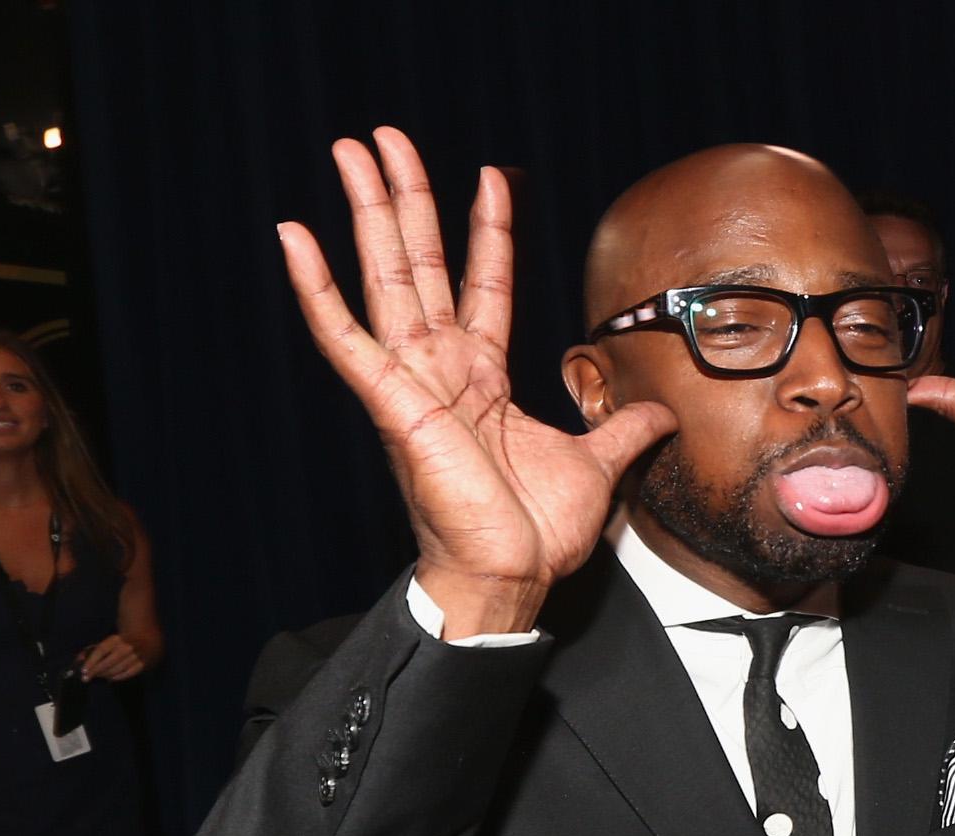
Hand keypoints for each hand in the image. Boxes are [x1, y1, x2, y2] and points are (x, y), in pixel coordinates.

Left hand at [76, 633, 147, 680]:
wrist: (146, 640)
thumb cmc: (121, 642)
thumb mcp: (108, 642)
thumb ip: (93, 650)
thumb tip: (79, 660)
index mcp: (117, 639)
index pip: (101, 650)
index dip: (91, 661)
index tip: (83, 670)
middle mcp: (127, 647)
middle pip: (108, 662)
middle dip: (96, 671)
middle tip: (86, 678)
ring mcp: (136, 656)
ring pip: (117, 669)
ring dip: (105, 675)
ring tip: (98, 677)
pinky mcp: (142, 664)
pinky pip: (127, 674)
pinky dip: (117, 678)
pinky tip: (109, 679)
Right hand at [276, 129, 674, 635]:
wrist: (511, 579)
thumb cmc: (535, 534)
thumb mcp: (597, 466)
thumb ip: (624, 430)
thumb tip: (662, 411)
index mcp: (481, 377)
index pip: (484, 283)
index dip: (487, 230)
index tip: (491, 176)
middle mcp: (440, 369)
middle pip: (419, 263)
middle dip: (406, 197)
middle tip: (383, 137)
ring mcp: (411, 382)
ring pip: (383, 278)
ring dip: (367, 211)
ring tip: (349, 152)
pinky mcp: (391, 403)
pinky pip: (345, 337)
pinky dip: (316, 288)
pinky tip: (293, 235)